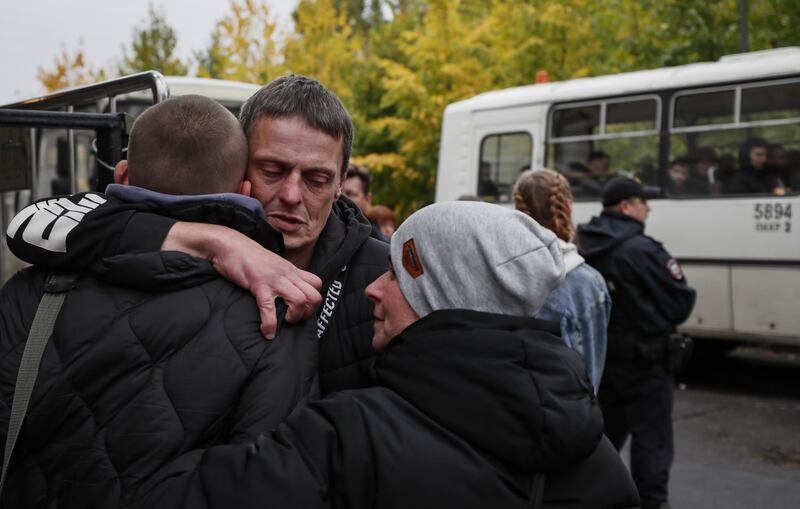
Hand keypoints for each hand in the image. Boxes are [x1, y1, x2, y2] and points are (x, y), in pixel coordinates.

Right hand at [162, 222, 322, 338]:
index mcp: (291, 269)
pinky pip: (270, 308)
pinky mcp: (258, 285)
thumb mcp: (272, 264)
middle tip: (294, 318)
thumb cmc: (248, 256)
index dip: (313, 300)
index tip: (302, 308)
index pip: (317, 284)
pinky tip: (266, 331)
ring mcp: (274, 279)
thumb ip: (282, 275)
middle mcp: (287, 274)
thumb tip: (287, 291)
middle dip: (308, 313)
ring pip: (300, 301)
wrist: (229, 245)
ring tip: (284, 321)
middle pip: (314, 296)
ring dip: (294, 317)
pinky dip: (270, 324)